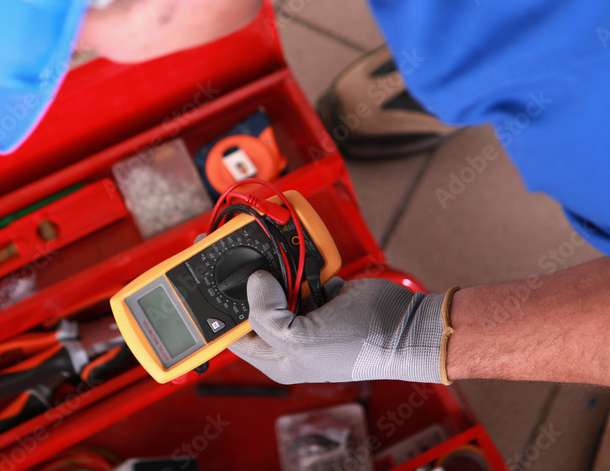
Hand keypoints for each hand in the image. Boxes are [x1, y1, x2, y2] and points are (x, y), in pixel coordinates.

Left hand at [229, 271, 450, 384]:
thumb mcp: (302, 341)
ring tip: (274, 256)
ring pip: (274, 284)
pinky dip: (301, 263)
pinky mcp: (320, 293)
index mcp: (275, 357)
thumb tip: (254, 282)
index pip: (232, 333)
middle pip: (251, 304)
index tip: (204, 280)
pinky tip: (306, 264)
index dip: (218, 309)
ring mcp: (304, 314)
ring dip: (275, 267)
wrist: (404, 325)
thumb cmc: (360, 346)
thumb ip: (267, 316)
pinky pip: (299, 272)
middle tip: (233, 253)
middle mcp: (286, 337)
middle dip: (246, 281)